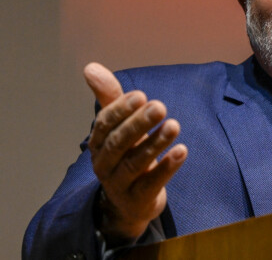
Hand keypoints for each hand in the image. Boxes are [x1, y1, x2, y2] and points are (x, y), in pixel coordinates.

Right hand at [83, 62, 186, 243]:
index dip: (121, 109)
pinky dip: (167, 167)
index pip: (105, 124)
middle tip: (160, 106)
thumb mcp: (118, 127)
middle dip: (139, 123)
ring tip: (174, 126)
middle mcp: (104, 163)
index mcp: (98, 143)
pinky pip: (151, 183)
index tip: (141, 95)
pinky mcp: (138, 199)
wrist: (129, 203)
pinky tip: (182, 151)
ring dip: (156, 143)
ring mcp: (119, 184)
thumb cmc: (125, 155)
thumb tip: (90, 67)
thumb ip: (110, 98)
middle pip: (119, 143)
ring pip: (135, 163)